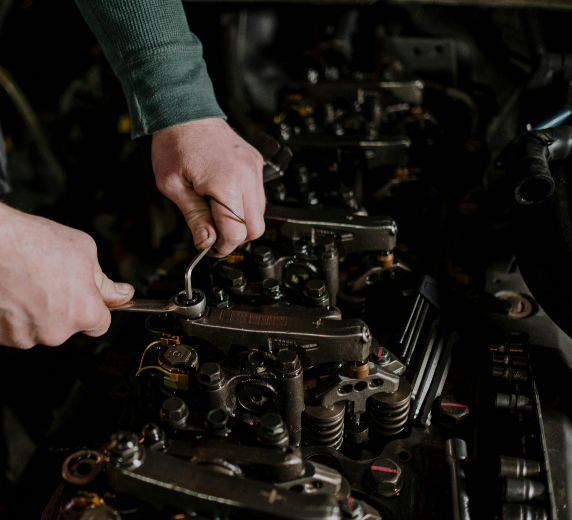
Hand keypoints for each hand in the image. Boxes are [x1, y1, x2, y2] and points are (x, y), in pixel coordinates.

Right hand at [0, 204, 133, 348]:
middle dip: (64, 307)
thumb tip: (121, 293)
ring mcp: (25, 337)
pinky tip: (13, 291)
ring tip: (28, 282)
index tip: (87, 298)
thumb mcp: (84, 251)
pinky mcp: (1, 337)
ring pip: (41, 328)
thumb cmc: (30, 243)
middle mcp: (56, 332)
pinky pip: (16, 329)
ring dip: (38, 311)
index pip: (101, 325)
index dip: (95, 308)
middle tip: (51, 280)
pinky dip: (15, 315)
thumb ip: (104, 281)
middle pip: (69, 326)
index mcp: (83, 313)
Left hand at [152, 118, 265, 256]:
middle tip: (215, 234)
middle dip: (236, 237)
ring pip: (260, 213)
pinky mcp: (256, 164)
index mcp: (225, 184)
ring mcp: (254, 169)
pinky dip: (245, 205)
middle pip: (255, 228)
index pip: (236, 232)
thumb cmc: (175, 144)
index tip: (211, 248)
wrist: (185, 111)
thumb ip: (193, 217)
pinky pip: (258, 195)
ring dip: (241, 222)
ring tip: (216, 214)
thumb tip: (206, 242)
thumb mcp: (172, 186)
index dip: (223, 247)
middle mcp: (246, 177)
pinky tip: (225, 197)